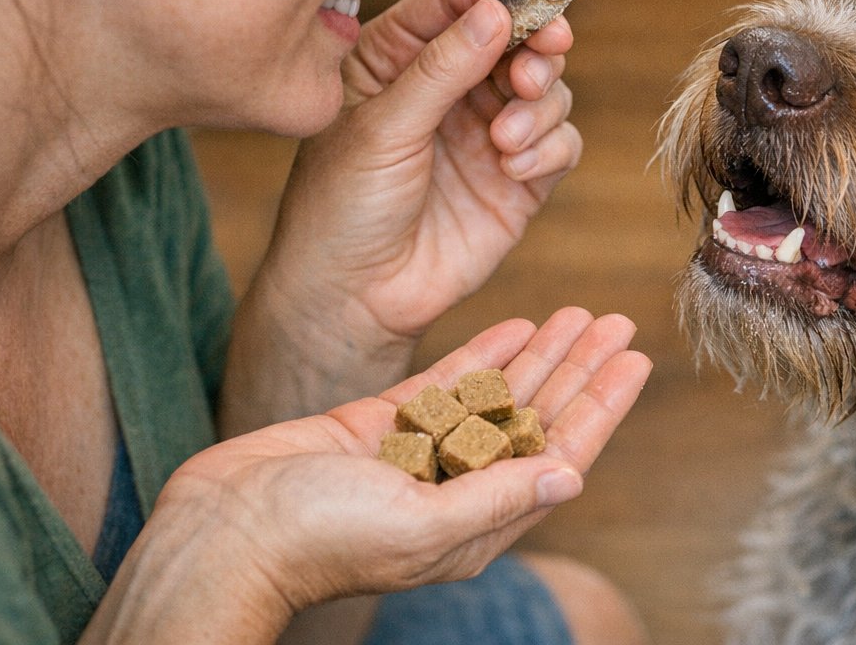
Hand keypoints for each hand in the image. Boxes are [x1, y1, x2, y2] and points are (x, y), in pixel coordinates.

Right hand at [151, 311, 647, 627]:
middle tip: (617, 322)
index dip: (600, 408)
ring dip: (539, 354)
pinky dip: (483, 354)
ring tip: (578, 312)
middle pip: (537, 418)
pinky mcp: (378, 425)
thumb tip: (572, 476)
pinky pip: (446, 384)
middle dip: (579, 370)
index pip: (560, 455)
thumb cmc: (315, 542)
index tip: (635, 361)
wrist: (220, 532)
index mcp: (477, 524)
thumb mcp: (418, 524)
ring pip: (496, 395)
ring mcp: (417, 453)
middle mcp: (456, 488)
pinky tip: (516, 326)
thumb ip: (495, 497)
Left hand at [261, 0, 582, 341]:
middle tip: (540, 57)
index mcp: (397, 59)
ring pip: (546, 87)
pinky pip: (560, 143)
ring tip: (507, 136)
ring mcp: (487, 132)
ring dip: (540, 102)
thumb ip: (442, 68)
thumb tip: (496, 10)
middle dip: (535, 44)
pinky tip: (514, 167)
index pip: (452, 3)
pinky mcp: (519, 179)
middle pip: (514, 38)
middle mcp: (448, 88)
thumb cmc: (341, 206)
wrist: (354, 298)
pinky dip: (549, 147)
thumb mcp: (382, 126)